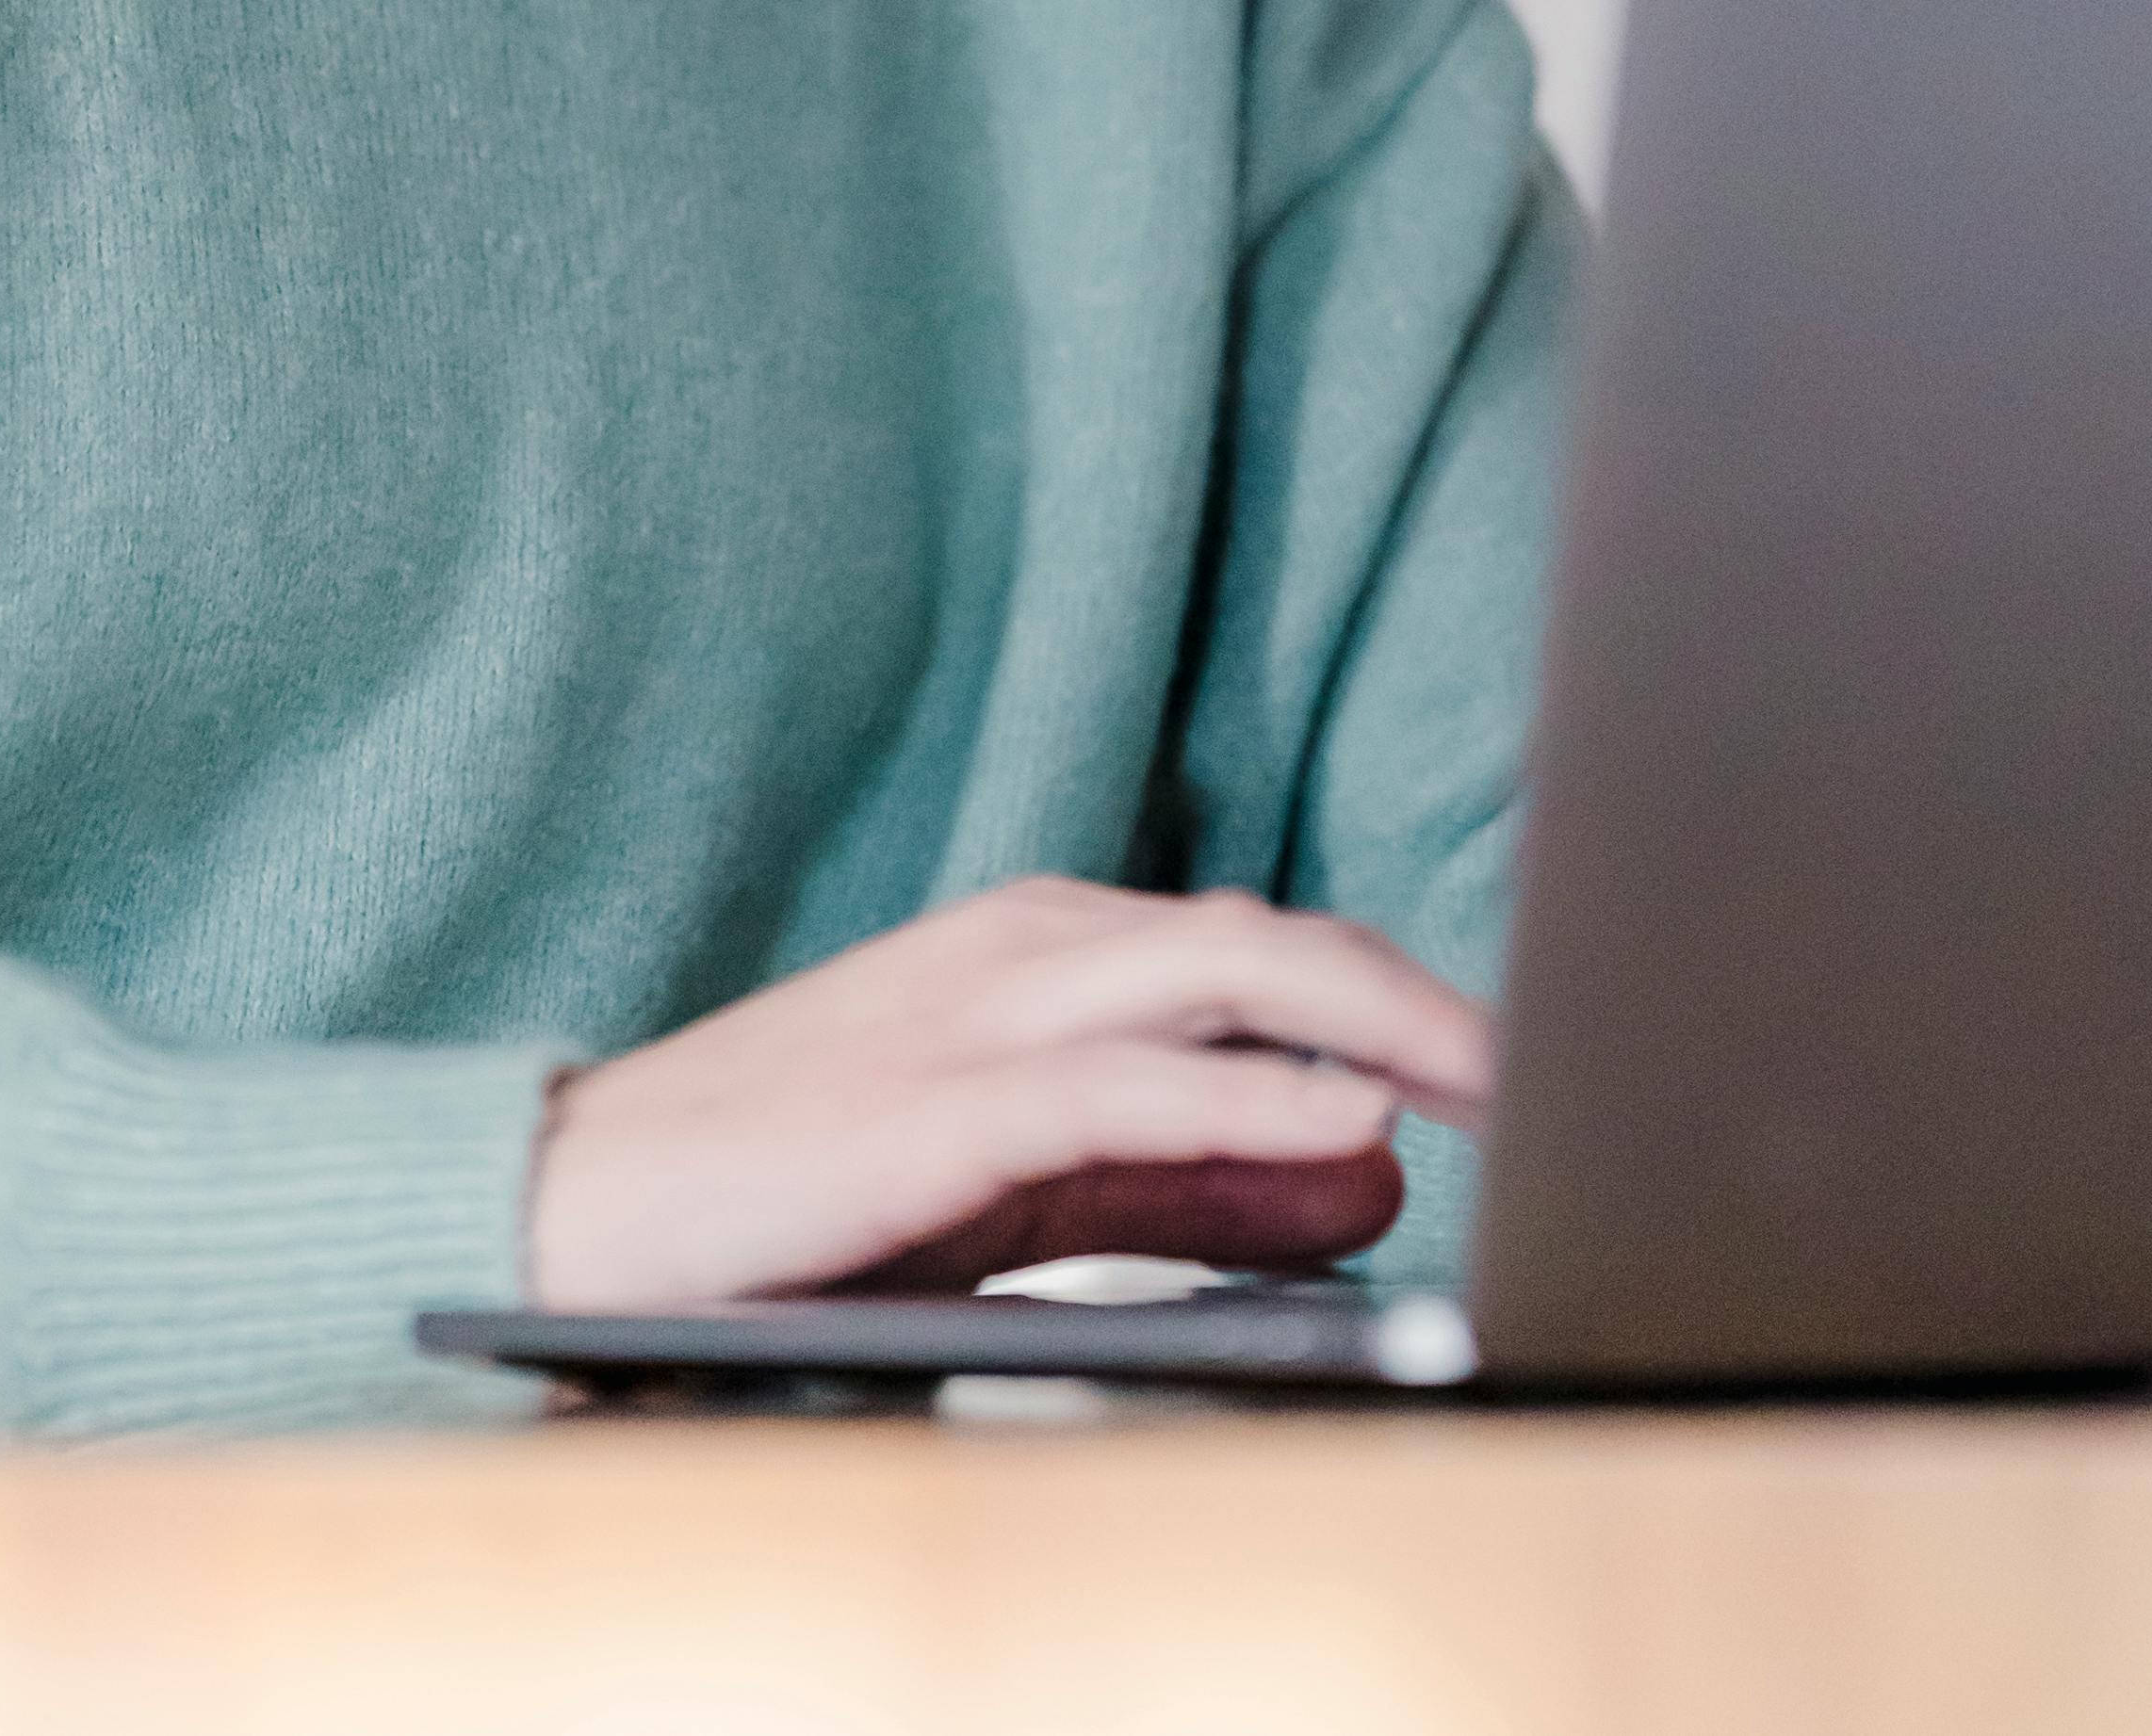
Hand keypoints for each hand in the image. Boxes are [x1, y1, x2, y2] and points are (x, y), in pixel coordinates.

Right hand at [521, 875, 1490, 1308]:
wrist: (588, 1208)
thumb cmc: (799, 1196)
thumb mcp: (1027, 1185)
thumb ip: (1194, 1183)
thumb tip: (1370, 1177)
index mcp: (1050, 952)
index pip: (1276, 955)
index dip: (1412, 1004)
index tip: (1534, 1070)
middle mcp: (1032, 950)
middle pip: (1279, 943)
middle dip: (1430, 1003)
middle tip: (1563, 1070)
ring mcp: (986, 1013)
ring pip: (1230, 978)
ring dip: (1385, 1028)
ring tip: (1508, 1083)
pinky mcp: (947, 1108)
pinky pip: (1135, 1089)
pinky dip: (1258, 1104)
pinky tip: (1356, 1129)